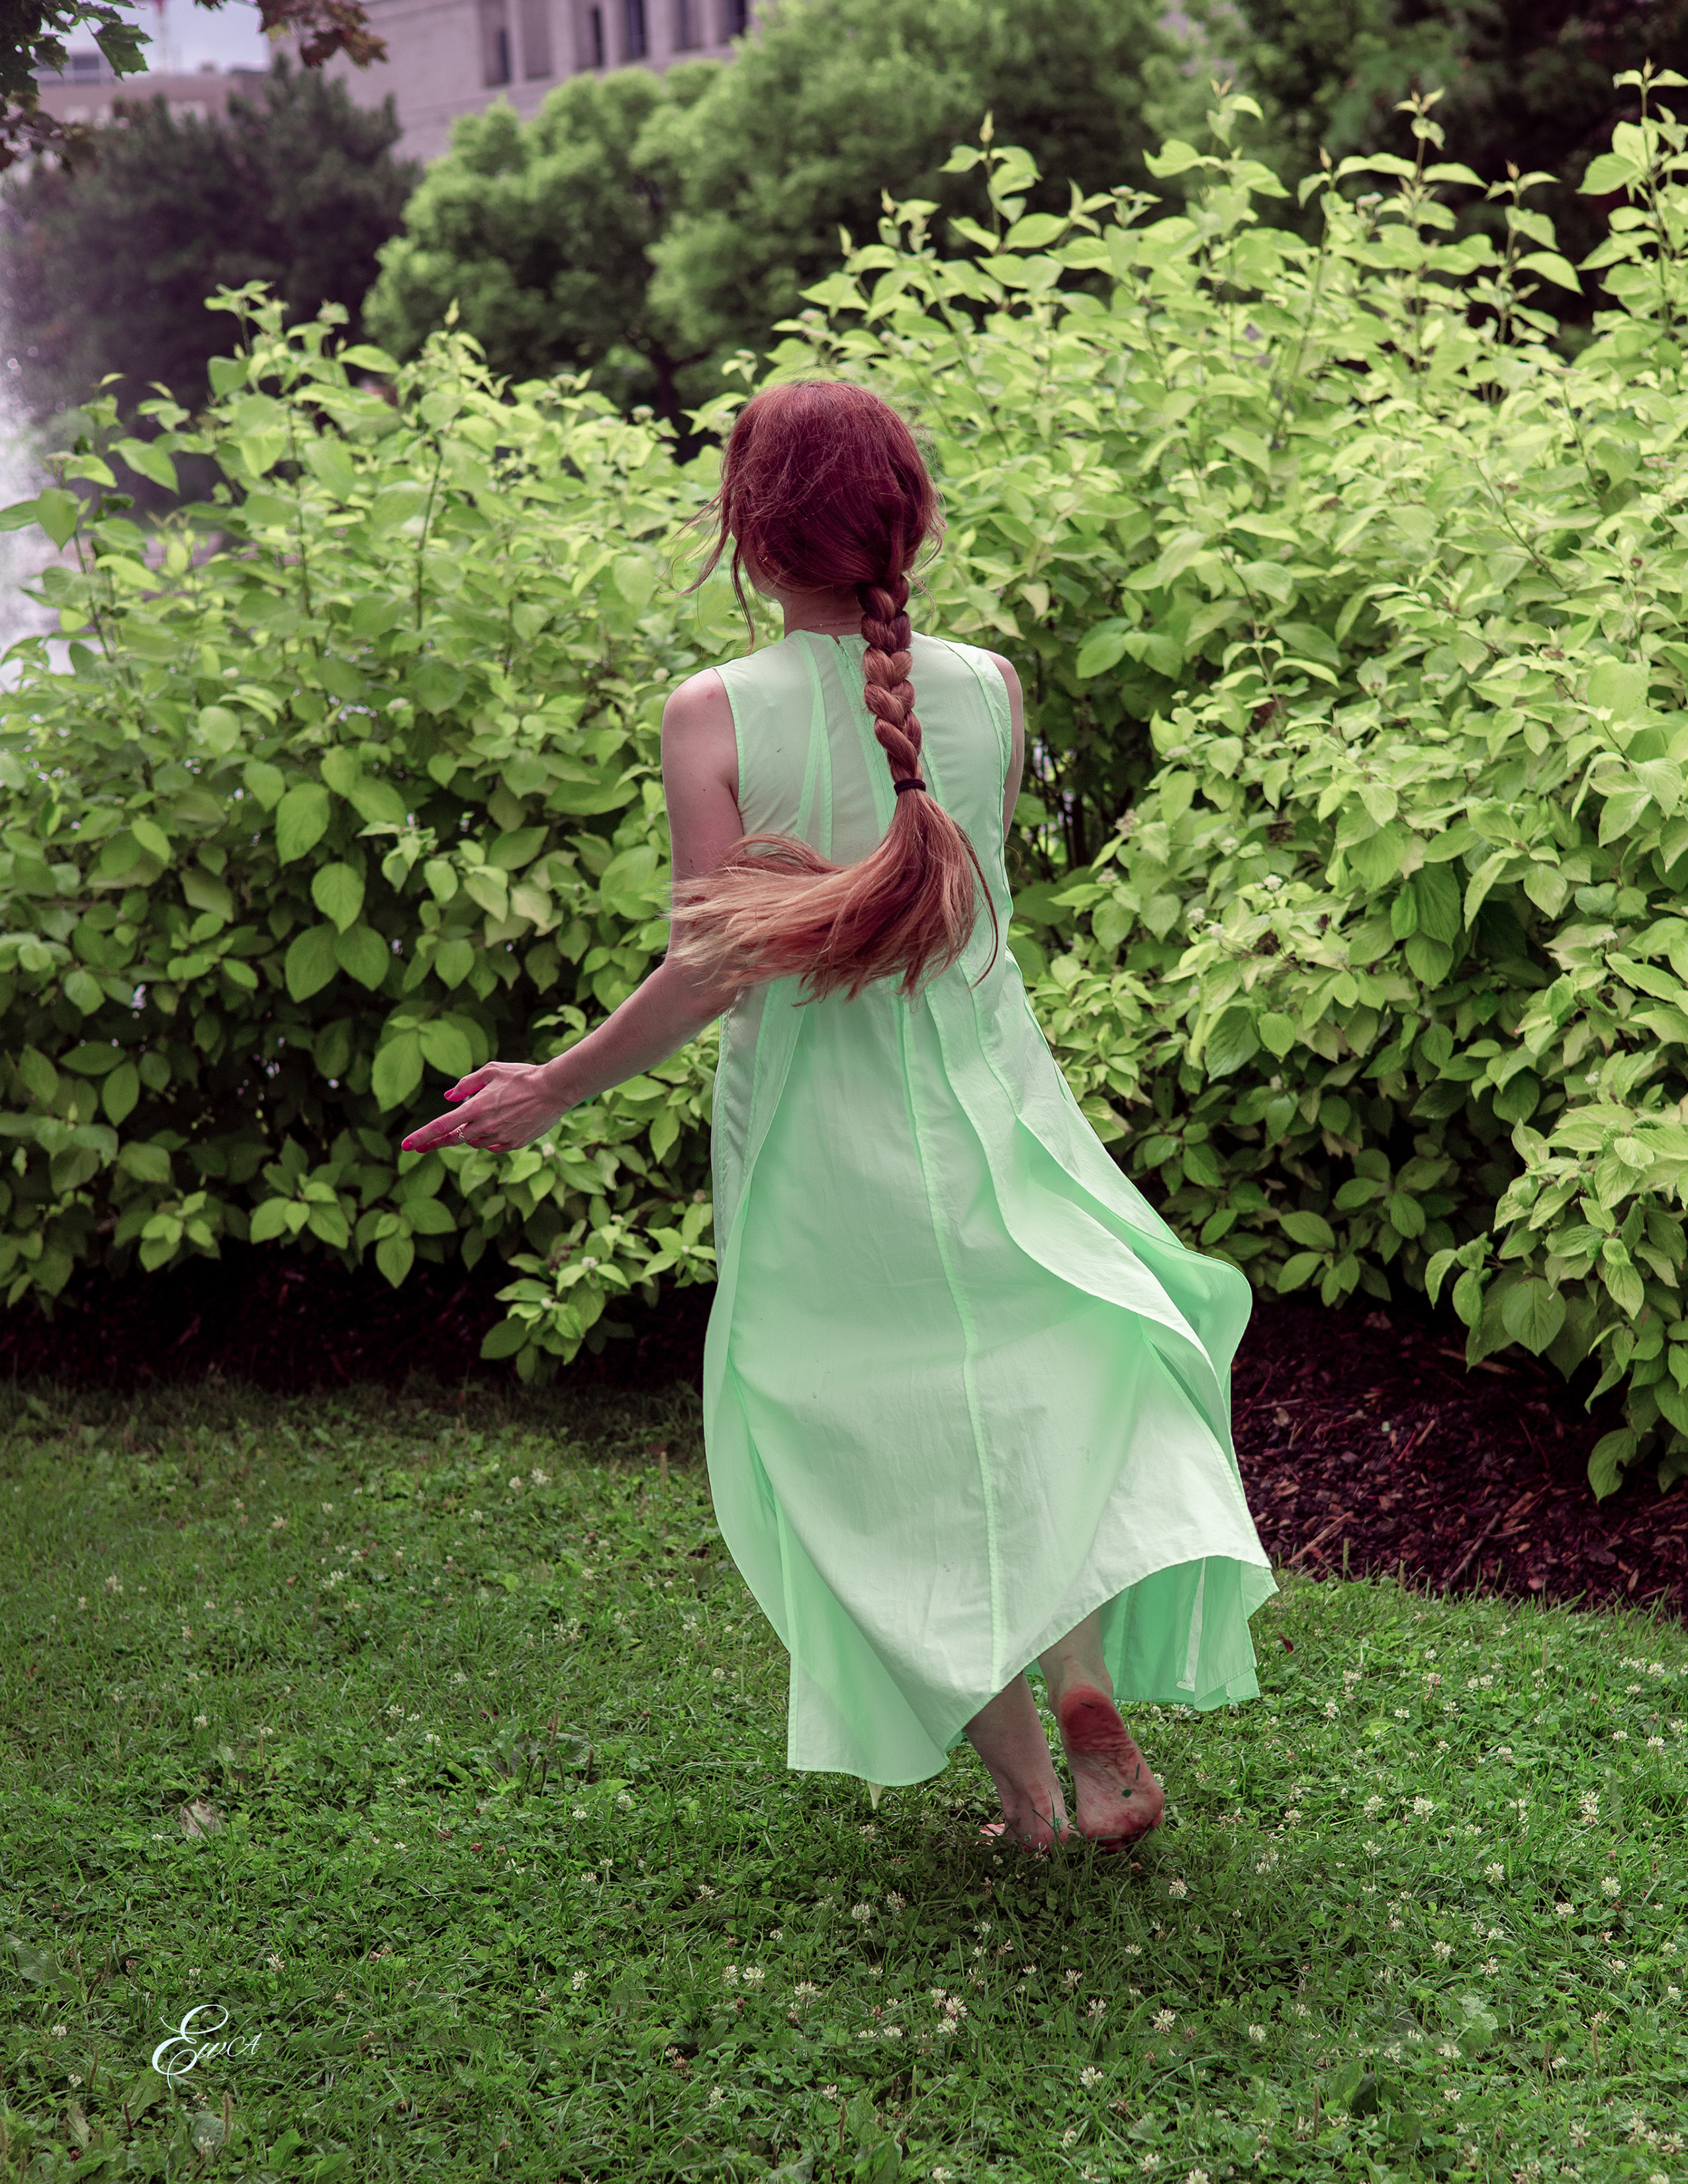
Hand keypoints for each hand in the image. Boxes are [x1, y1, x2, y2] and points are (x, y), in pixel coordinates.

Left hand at [401, 1060, 567, 1155]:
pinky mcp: (514, 1144)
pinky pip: (492, 1146)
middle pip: (454, 1139)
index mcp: (476, 1108)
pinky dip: (489, 1138)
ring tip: (487, 1117)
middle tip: (421, 1147)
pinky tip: (501, 1124)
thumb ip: (466, 1084)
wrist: (555, 1089)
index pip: (441, 1125)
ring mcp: (500, 1138)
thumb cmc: (522, 1075)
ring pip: (474, 1142)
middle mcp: (485, 1126)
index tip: (406, 1146)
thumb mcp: (491, 1071)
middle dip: (438, 1141)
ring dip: (470, 1134)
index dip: (422, 1136)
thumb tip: (448, 1097)